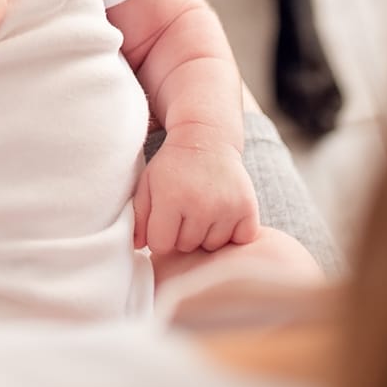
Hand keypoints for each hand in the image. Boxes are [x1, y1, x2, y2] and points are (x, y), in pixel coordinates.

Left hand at [133, 127, 261, 257]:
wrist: (207, 139)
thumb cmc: (173, 165)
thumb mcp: (147, 183)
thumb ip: (139, 216)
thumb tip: (137, 247)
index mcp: (171, 198)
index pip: (160, 245)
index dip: (160, 235)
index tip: (164, 219)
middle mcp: (201, 205)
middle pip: (186, 247)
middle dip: (182, 233)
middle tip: (185, 208)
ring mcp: (228, 208)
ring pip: (212, 246)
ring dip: (206, 234)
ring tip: (204, 208)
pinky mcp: (248, 209)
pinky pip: (239, 241)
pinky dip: (232, 233)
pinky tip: (223, 213)